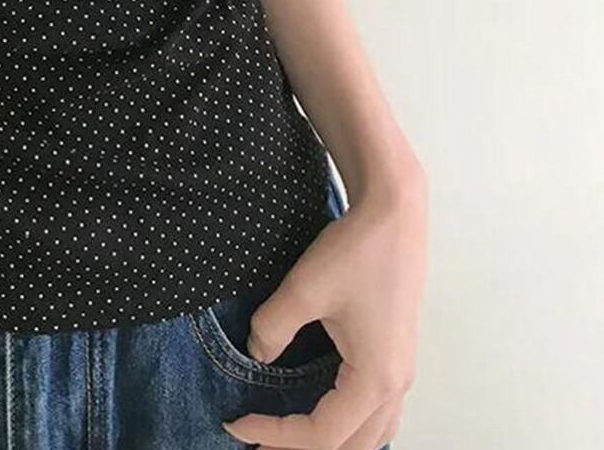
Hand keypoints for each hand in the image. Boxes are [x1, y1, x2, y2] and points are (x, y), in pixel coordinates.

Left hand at [222, 174, 427, 449]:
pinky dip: (351, 425)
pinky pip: (379, 412)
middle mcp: (396, 385)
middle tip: (257, 440)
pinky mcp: (399, 355)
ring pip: (372, 435)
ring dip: (332, 443)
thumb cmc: (356, 250)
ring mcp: (403, 371)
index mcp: (375, 379)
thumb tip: (256, 353)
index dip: (276, 435)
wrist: (394, 212)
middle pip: (351, 447)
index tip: (236, 423)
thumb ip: (271, 328)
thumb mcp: (303, 289)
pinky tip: (324, 409)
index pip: (321, 435)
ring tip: (287, 433)